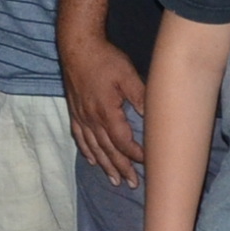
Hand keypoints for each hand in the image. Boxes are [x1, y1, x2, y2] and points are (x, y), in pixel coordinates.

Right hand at [62, 38, 148, 185]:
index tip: (148, 163)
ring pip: (94, 147)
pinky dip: (87, 151)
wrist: (77, 46)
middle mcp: (92, 119)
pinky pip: (80, 137)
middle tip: (132, 184)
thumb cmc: (105, 59)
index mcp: (107, 112)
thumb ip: (140, 97)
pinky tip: (92, 160)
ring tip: (114, 180)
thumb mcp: (128, 75)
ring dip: (105, 165)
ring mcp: (81, 117)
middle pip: (108, 150)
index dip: (135, 155)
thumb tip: (154, 117)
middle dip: (121, 168)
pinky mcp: (75, 111)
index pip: (123, 142)